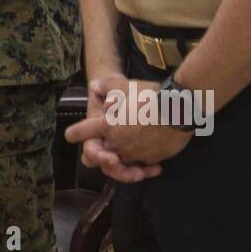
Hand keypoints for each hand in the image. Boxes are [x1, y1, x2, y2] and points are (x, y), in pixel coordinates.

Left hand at [65, 76, 191, 182]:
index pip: (82, 132)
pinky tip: (148, 160)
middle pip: (98, 156)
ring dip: (121, 161)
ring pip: (120, 164)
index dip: (75, 133)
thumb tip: (95, 85)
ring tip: (129, 156)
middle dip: (98, 153)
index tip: (71, 134)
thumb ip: (107, 88)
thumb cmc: (151, 95)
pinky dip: (142, 164)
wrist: (179, 109)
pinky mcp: (151, 160)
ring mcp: (134, 154)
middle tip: (104, 149)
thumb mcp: (126, 86)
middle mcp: (117, 143)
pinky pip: (141, 166)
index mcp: (107, 125)